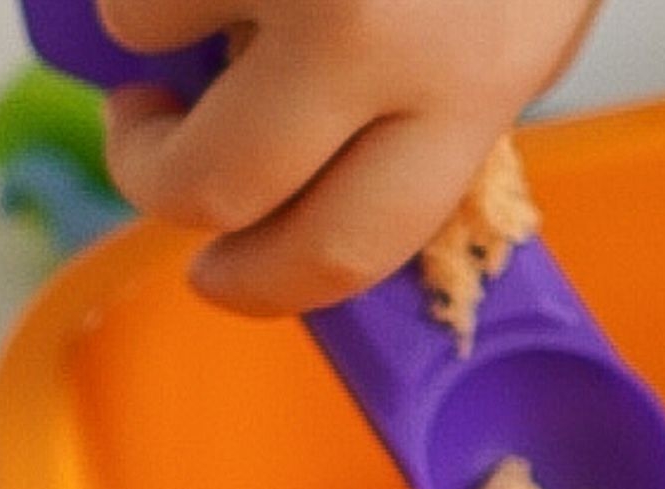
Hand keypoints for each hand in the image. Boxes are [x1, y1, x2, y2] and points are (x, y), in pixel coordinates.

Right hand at [96, 0, 602, 316]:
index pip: (345, 247)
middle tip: (152, 140)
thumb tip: (330, 191)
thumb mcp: (524, 25)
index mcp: (466, 90)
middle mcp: (372, 31)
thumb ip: (437, 112)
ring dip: (149, 8)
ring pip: (140, 24)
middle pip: (216, 180)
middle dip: (158, 177)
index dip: (264, 285)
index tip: (219, 281)